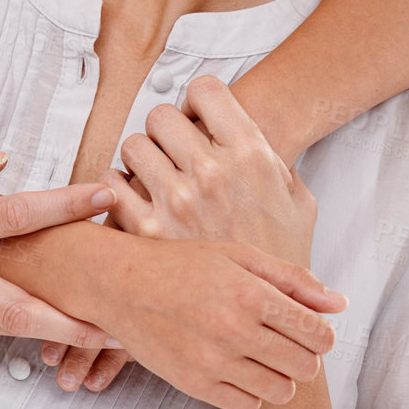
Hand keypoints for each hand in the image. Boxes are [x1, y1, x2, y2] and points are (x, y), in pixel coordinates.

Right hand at [0, 138, 121, 357]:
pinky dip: (26, 332)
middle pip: (22, 305)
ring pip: (13, 329)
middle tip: (122, 316)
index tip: (102, 195)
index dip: (62, 206)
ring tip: (110, 333)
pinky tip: (58, 328)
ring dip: (62, 332)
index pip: (12, 216)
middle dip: (76, 315)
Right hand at [56, 234, 344, 408]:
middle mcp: (235, 329)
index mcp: (250, 292)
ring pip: (281, 390)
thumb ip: (292, 279)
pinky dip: (250, 390)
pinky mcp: (195, 384)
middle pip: (305, 365)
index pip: (317, 333)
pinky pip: (248, 404)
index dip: (322, 335)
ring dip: (280, 376)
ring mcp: (214, 361)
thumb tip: (339, 303)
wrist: (121, 284)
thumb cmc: (179, 265)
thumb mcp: (238, 255)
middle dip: (304, 356)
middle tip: (285, 342)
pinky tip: (236, 366)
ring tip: (261, 355)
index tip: (311, 331)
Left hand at [109, 73, 318, 263]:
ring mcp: (178, 201)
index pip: (205, 89)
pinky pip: (111, 185)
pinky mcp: (148, 231)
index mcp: (250, 155)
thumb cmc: (282, 259)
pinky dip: (117, 189)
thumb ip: (273, 161)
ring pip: (133, 145)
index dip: (200, 102)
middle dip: (166, 130)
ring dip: (142, 158)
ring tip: (156, 178)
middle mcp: (212, 172)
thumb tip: (250, 135)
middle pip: (162, 115)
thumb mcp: (298, 202)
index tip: (200, 120)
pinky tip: (135, 200)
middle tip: (174, 152)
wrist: (268, 318)